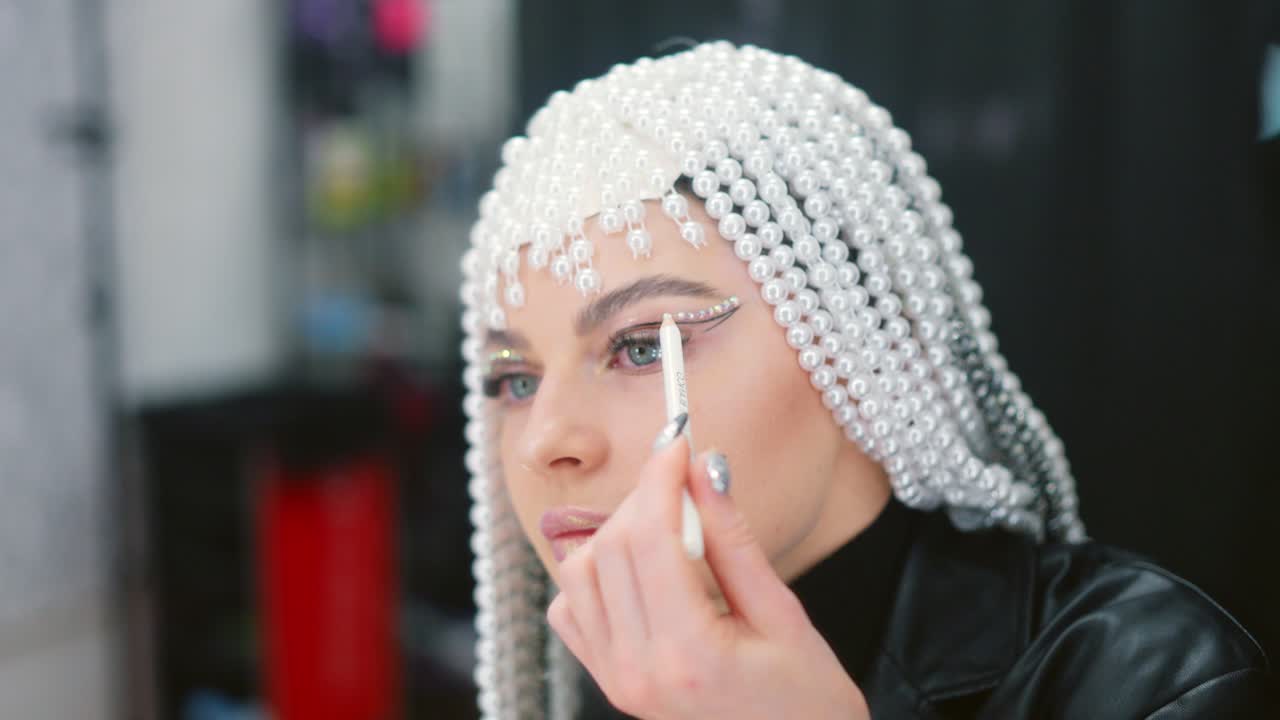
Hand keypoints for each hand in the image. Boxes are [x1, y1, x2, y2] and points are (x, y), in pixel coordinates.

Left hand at [546, 427, 870, 719]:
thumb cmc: (807, 701)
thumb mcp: (784, 614)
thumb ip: (735, 538)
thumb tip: (704, 468)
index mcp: (689, 653)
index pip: (651, 537)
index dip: (660, 477)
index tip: (679, 442)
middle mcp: (637, 670)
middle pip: (611, 547)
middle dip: (644, 498)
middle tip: (684, 479)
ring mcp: (615, 680)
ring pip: (580, 572)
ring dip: (617, 533)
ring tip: (669, 528)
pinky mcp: (609, 682)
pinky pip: (572, 609)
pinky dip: (594, 575)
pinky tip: (640, 571)